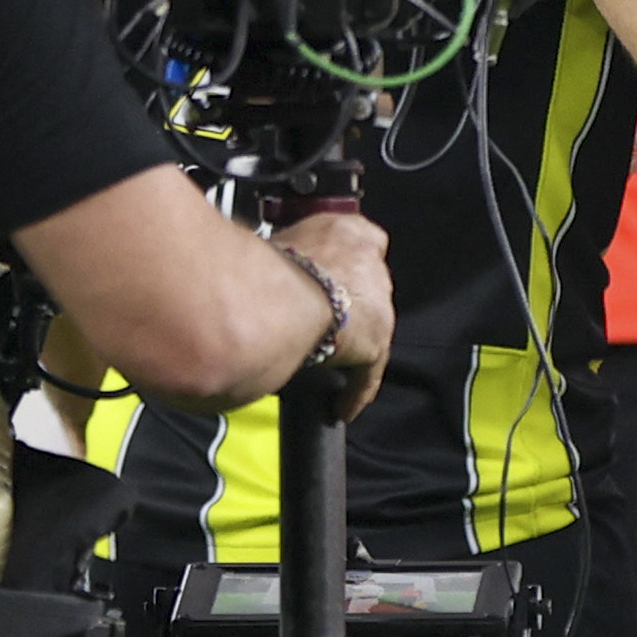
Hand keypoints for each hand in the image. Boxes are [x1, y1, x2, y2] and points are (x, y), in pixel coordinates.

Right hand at [273, 211, 392, 421]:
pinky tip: (341, 407)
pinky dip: (355, 391)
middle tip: (324, 324)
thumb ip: (286, 255)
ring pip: (373, 329)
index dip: (345, 264)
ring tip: (334, 366)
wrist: (274, 298)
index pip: (363, 241)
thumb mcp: (276, 246)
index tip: (331, 276)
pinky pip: (368, 374)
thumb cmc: (262, 267)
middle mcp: (372, 264)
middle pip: (370, 287)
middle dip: (350, 306)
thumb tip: (258, 266)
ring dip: (354, 346)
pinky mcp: (375, 344)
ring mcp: (378, 306)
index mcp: (347, 230)